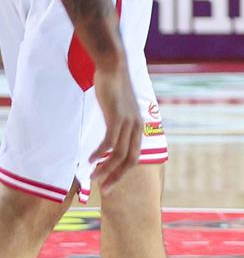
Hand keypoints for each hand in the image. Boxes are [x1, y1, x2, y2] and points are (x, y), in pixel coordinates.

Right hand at [87, 54, 144, 190]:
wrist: (114, 68)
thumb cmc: (114, 89)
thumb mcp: (119, 110)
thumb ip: (117, 125)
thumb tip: (111, 137)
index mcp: (139, 127)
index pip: (134, 157)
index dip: (122, 172)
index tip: (109, 184)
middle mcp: (137, 127)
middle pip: (130, 160)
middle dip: (116, 176)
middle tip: (103, 190)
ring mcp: (128, 122)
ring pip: (119, 153)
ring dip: (106, 168)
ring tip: (93, 178)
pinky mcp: (117, 116)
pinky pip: (109, 140)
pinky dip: (100, 153)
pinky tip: (90, 160)